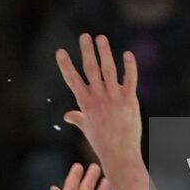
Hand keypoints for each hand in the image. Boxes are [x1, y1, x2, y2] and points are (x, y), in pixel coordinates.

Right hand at [55, 34, 140, 163]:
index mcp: (85, 103)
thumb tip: (67, 116)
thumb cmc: (102, 141)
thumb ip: (77, 118)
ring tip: (101, 38)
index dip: (66, 65)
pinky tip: (128, 54)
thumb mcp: (87, 128)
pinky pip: (130, 79)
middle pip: (90, 70)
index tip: (60, 51)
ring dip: (105, 53)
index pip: (73, 80)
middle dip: (87, 52)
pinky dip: (129, 66)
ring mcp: (113, 98)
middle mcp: (98, 98)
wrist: (120, 154)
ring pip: (108, 70)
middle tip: (84, 36)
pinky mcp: (129, 100)